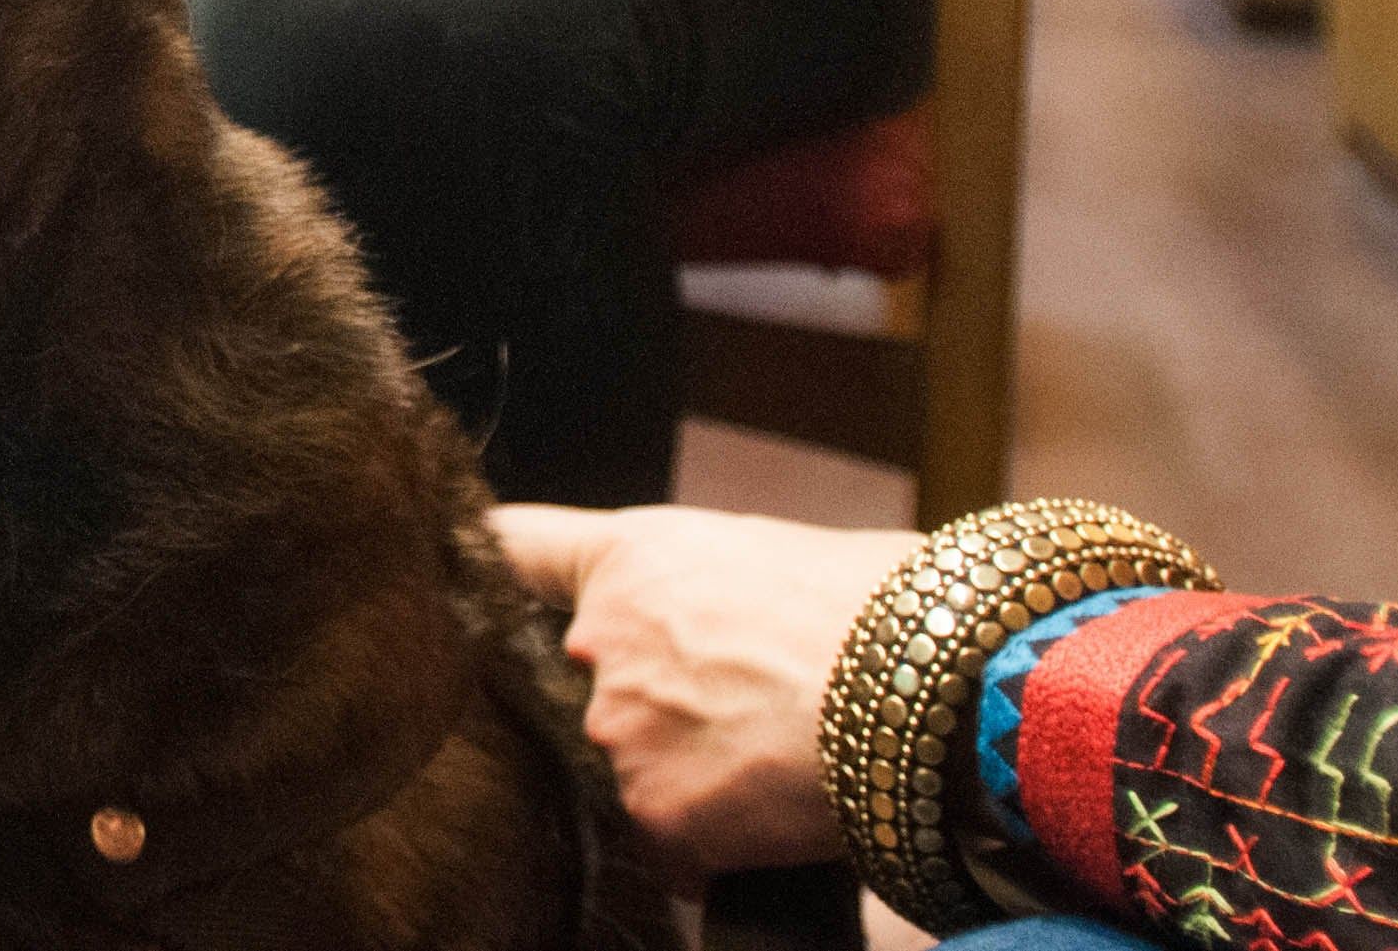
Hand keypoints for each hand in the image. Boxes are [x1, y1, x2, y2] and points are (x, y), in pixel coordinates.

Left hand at [494, 503, 922, 883]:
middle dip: (653, 708)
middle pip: (590, 690)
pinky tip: (774, 819)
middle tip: (739, 712)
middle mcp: (598, 640)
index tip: (465, 576)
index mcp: (629, 558)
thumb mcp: (778, 554)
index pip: (516, 548)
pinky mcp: (655, 812)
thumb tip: (728, 621)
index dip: (491, 567)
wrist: (932, 684)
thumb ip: (708, 588)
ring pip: (631, 770)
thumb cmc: (884, 607)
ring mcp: (617, 730)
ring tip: (772, 761)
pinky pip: (671, 848)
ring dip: (685, 779)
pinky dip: (714, 849)